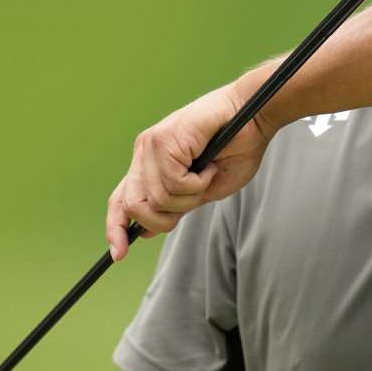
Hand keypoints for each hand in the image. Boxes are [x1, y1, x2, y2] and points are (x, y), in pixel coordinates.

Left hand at [105, 81, 275, 260]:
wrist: (256, 116)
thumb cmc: (236, 149)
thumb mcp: (202, 190)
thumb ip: (174, 206)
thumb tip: (143, 231)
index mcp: (150, 165)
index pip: (120, 199)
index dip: (115, 228)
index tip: (119, 254)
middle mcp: (145, 153)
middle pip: (134, 205)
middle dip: (165, 218)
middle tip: (195, 198)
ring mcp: (152, 144)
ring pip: (158, 198)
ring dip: (191, 196)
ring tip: (207, 173)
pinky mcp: (164, 138)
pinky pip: (173, 182)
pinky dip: (198, 182)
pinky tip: (208, 164)